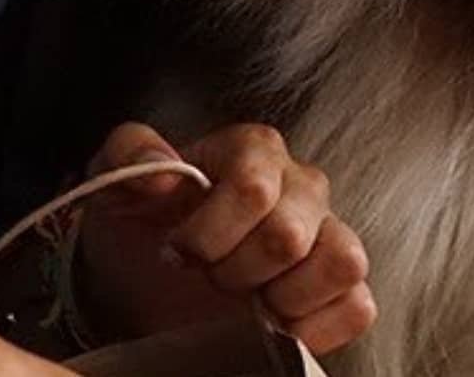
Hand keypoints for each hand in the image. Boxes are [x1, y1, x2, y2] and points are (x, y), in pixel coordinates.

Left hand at [77, 121, 375, 356]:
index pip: (253, 188)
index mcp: (252, 148)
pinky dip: (318, 326)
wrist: (143, 277)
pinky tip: (275, 321)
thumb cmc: (137, 222)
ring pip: (341, 261)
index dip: (209, 232)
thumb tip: (165, 174)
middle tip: (207, 274)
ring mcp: (326, 233)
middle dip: (234, 270)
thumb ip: (131, 152)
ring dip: (283, 296)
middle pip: (289, 234)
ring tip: (246, 298)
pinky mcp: (340, 287)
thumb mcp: (115, 178)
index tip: (177, 250)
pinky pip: (359, 305)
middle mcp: (299, 182)